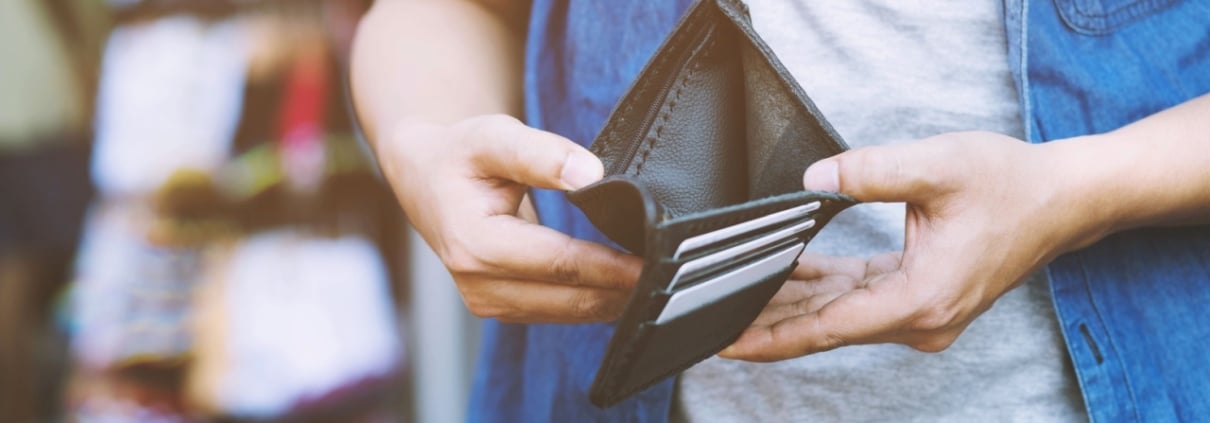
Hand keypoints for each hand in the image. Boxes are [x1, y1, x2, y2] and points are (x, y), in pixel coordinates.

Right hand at [376, 114, 641, 322]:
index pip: (560, 263)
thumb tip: (592, 174)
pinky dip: (593, 301)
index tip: (657, 260)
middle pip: (569, 298)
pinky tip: (625, 288)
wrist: (425, 176)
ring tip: (659, 284)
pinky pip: (558, 312)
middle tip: (674, 275)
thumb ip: (541, 153)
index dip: (611, 265)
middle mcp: (478, 285)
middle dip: (623, 289)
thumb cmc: (460, 153)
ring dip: (613, 301)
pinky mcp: (500, 307)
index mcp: (474, 245)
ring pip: (568, 313)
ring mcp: (487, 303)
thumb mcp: (494, 136)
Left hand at [720, 132, 1112, 360]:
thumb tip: (813, 180)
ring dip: (794, 304)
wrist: (1062, 200)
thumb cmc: (1010, 185)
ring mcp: (921, 313)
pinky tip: (789, 275)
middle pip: (827, 325)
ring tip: (740, 293)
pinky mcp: (920, 298)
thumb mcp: (937, 166)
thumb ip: (870, 172)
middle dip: (771, 320)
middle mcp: (920, 319)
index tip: (731, 342)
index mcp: (922, 299)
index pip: (829, 327)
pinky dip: (824, 289)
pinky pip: (859, 298)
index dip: (774, 337)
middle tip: (716, 313)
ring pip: (840, 314)